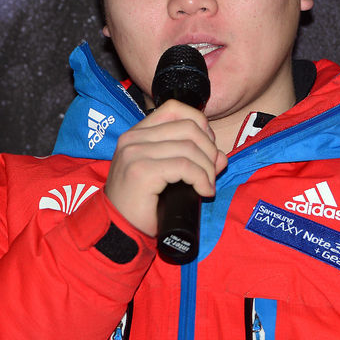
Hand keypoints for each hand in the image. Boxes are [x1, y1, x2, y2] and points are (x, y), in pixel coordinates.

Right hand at [104, 100, 227, 236]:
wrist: (118, 231)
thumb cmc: (142, 205)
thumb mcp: (168, 176)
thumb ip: (192, 161)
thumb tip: (221, 157)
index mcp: (137, 134)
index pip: (174, 108)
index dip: (200, 123)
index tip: (207, 148)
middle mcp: (133, 139)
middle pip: (188, 127)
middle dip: (209, 150)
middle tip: (211, 172)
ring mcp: (135, 153)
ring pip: (190, 147)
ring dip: (207, 169)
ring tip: (206, 186)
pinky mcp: (142, 171)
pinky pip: (185, 166)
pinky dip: (201, 179)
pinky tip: (203, 192)